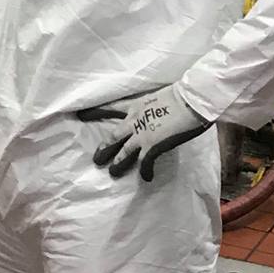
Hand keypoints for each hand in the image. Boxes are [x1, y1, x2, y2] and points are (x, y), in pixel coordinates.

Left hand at [76, 86, 211, 181]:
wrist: (191, 100)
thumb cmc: (182, 95)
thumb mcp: (160, 97)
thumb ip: (153, 107)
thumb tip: (159, 113)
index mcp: (135, 105)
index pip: (110, 107)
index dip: (95, 111)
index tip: (81, 115)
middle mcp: (134, 121)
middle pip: (112, 136)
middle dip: (104, 148)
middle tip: (96, 159)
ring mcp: (141, 135)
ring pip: (123, 153)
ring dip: (117, 164)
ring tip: (112, 173)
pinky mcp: (152, 146)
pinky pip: (144, 163)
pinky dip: (145, 171)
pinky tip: (147, 177)